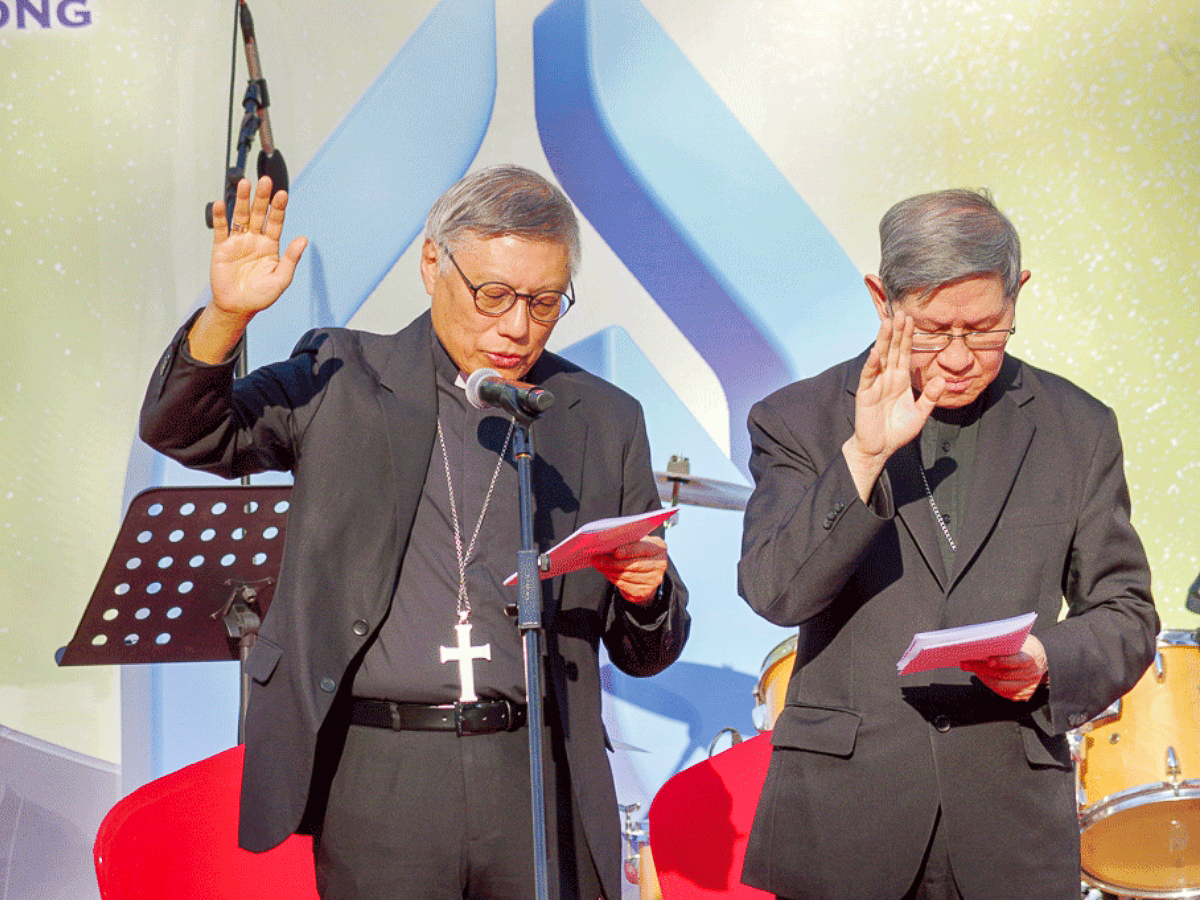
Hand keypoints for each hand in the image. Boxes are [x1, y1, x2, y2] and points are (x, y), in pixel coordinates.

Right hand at [211, 176, 306, 317]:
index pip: (276, 222)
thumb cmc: (261, 295)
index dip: (279, 208)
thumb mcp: (281, 279)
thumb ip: (291, 259)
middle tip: (265, 181)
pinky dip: (220, 216)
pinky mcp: (221, 247)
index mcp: (271, 245)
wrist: (238, 307)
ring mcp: (238, 241)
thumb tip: (304, 240)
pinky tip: (221, 203)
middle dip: (262, 198)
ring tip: (245, 183)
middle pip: (258, 213)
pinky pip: (221, 228)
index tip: (282, 194)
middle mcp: (255, 239)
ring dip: (242, 200)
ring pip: (240, 216)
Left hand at [592, 536, 667, 605]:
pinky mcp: (646, 591)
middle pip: (634, 564)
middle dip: (613, 562)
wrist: (645, 573)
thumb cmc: (638, 554)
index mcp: (659, 547)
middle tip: (597, 559)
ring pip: (628, 575)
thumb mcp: (636, 543)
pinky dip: (614, 579)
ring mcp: (655, 579)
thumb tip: (608, 542)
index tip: (615, 552)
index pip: (643, 548)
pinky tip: (607, 573)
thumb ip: (627, 541)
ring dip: (610, 570)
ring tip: (599, 565)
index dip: (629, 550)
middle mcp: (660, 564)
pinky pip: (626, 585)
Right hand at [843, 311, 943, 501]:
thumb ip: (930, 397)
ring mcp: (876, 384)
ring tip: (887, 323)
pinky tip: (877, 352)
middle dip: (896, 332)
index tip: (912, 319)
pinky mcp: (866, 394)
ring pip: (880, 358)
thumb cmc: (897, 431)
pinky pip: (869, 376)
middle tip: (901, 312)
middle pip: (893, 350)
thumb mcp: (920, 414)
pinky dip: (873, 364)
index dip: (908, 337)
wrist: (880, 449)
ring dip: (883, 341)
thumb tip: (941, 380)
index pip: (905, 354)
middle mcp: (888, 378)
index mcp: (901, 380)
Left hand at [960, 634, 1047, 701]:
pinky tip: (981, 674)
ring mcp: (1028, 687)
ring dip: (983, 677)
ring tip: (970, 667)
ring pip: (1001, 686)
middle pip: (1004, 675)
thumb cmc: (1027, 647)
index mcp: (1032, 658)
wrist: (1044, 660)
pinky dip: (989, 683)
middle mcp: (1032, 675)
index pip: (1017, 661)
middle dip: (982, 668)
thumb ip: (1006, 641)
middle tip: (966, 662)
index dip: (1002, 661)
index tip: (988, 659)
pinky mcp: (1023, 695)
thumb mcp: (1021, 639)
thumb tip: (982, 641)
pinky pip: (1002, 692)